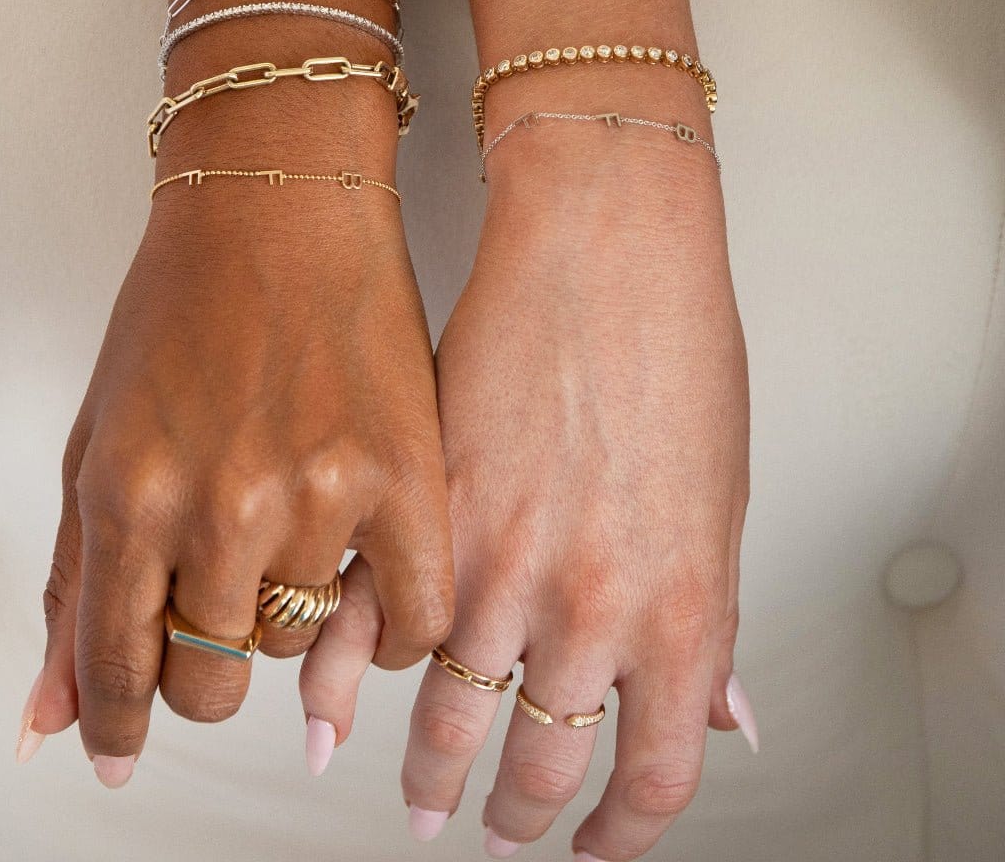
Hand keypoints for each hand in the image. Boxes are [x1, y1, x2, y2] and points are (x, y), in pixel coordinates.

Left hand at [16, 89, 453, 786]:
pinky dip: (388, 628)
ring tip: (295, 526)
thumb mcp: (98, 433)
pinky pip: (410, 619)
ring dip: (290, 609)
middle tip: (223, 607)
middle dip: (208, 665)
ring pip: (302, 642)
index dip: (118, 723)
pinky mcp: (404, 476)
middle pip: (213, 677)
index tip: (121, 750)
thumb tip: (51, 711)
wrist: (282, 202)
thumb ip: (73, 578)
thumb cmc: (187, 300)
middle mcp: (218, 507)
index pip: (117, 666)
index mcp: (129, 493)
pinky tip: (368, 585)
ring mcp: (317, 494)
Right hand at [399, 116, 752, 858]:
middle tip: (485, 828)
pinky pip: (369, 622)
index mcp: (679, 610)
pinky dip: (340, 680)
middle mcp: (586, 605)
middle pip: (538, 763)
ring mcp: (498, 560)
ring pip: (444, 709)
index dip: (618, 834)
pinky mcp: (426, 503)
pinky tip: (328, 710)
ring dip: (423, 767)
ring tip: (414, 792)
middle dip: (510, 814)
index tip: (591, 849)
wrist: (607, 247)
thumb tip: (716, 712)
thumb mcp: (721, 501)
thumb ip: (706, 623)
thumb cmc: (675, 353)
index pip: (653, 777)